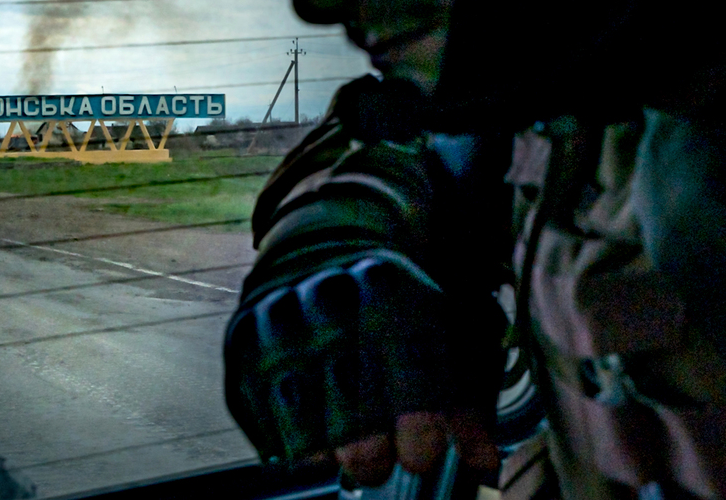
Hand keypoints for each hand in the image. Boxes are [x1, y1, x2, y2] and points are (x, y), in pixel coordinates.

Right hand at [224, 248, 504, 480]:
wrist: (322, 255)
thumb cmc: (391, 312)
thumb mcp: (437, 335)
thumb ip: (462, 403)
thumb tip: (485, 467)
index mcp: (385, 284)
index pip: (402, 350)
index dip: (413, 409)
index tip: (422, 460)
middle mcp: (326, 292)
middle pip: (341, 373)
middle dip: (359, 434)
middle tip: (374, 470)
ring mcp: (277, 313)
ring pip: (289, 389)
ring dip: (311, 439)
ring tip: (332, 464)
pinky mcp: (239, 337)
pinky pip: (249, 395)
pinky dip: (273, 432)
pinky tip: (298, 451)